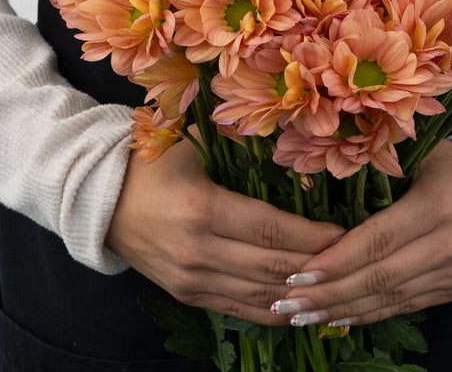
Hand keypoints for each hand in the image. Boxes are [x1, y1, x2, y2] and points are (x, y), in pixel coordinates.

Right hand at [106, 135, 345, 324]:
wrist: (100, 199)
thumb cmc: (153, 162)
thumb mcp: (193, 142)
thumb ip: (241, 143)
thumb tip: (294, 145)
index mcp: (202, 209)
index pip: (272, 231)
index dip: (313, 236)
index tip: (345, 233)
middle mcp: (197, 252)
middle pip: (272, 267)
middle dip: (317, 265)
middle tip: (351, 258)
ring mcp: (191, 280)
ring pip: (260, 295)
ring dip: (301, 294)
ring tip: (336, 285)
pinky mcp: (187, 295)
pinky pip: (239, 310)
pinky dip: (273, 310)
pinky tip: (301, 307)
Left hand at [273, 140, 451, 326]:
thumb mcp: (428, 156)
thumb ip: (386, 170)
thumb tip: (331, 178)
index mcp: (435, 208)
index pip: (377, 240)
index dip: (337, 260)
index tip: (299, 273)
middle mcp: (445, 248)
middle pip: (378, 277)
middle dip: (328, 293)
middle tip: (286, 303)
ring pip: (389, 299)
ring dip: (342, 311)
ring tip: (301, 316)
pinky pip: (405, 306)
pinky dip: (369, 314)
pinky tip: (338, 318)